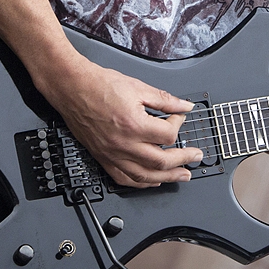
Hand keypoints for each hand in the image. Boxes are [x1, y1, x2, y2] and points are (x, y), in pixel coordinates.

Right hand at [36, 54, 203, 188]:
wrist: (72, 88)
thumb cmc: (99, 85)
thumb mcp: (138, 86)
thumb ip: (165, 99)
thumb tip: (184, 106)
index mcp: (134, 124)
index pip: (168, 135)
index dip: (179, 124)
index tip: (180, 117)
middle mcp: (124, 144)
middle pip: (161, 161)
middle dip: (183, 160)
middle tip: (196, 157)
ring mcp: (113, 154)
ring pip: (144, 176)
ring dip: (167, 178)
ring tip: (182, 176)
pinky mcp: (103, 158)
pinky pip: (124, 179)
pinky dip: (141, 183)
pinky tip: (152, 181)